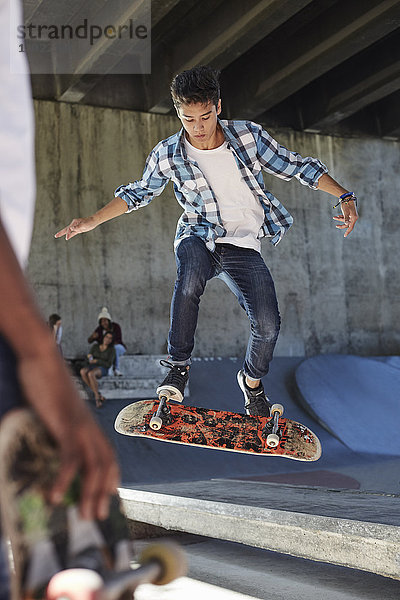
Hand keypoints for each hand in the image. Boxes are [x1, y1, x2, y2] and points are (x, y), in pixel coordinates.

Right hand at [18, 347, 119, 519]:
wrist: (44, 359)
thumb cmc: (48, 384)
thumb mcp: (58, 411)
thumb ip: (62, 428)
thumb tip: (57, 445)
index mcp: (90, 425)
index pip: (109, 456)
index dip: (111, 478)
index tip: (107, 499)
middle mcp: (91, 427)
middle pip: (106, 465)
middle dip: (103, 493)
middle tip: (97, 516)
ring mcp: (81, 426)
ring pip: (93, 465)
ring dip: (90, 492)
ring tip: (83, 514)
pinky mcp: (66, 424)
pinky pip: (70, 456)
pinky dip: (65, 478)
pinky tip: (55, 495)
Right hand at [55, 216, 96, 240]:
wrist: (94, 221)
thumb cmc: (89, 222)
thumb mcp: (84, 224)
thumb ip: (77, 227)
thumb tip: (71, 228)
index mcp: (74, 222)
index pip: (69, 229)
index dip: (67, 234)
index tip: (67, 238)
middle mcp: (74, 224)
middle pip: (66, 229)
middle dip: (61, 233)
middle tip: (55, 236)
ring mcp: (76, 227)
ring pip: (68, 231)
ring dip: (64, 234)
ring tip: (57, 236)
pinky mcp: (78, 229)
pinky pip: (73, 233)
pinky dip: (70, 235)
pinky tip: (67, 238)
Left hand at [333, 200, 357, 236]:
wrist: (347, 197)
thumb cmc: (347, 204)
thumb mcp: (345, 211)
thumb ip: (345, 218)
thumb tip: (346, 223)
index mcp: (354, 217)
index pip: (351, 227)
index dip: (347, 232)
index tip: (344, 236)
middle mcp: (353, 217)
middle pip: (347, 224)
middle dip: (342, 225)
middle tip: (336, 226)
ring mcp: (351, 215)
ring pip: (345, 220)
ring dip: (339, 219)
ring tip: (334, 217)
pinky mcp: (349, 213)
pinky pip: (345, 217)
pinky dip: (341, 217)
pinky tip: (337, 216)